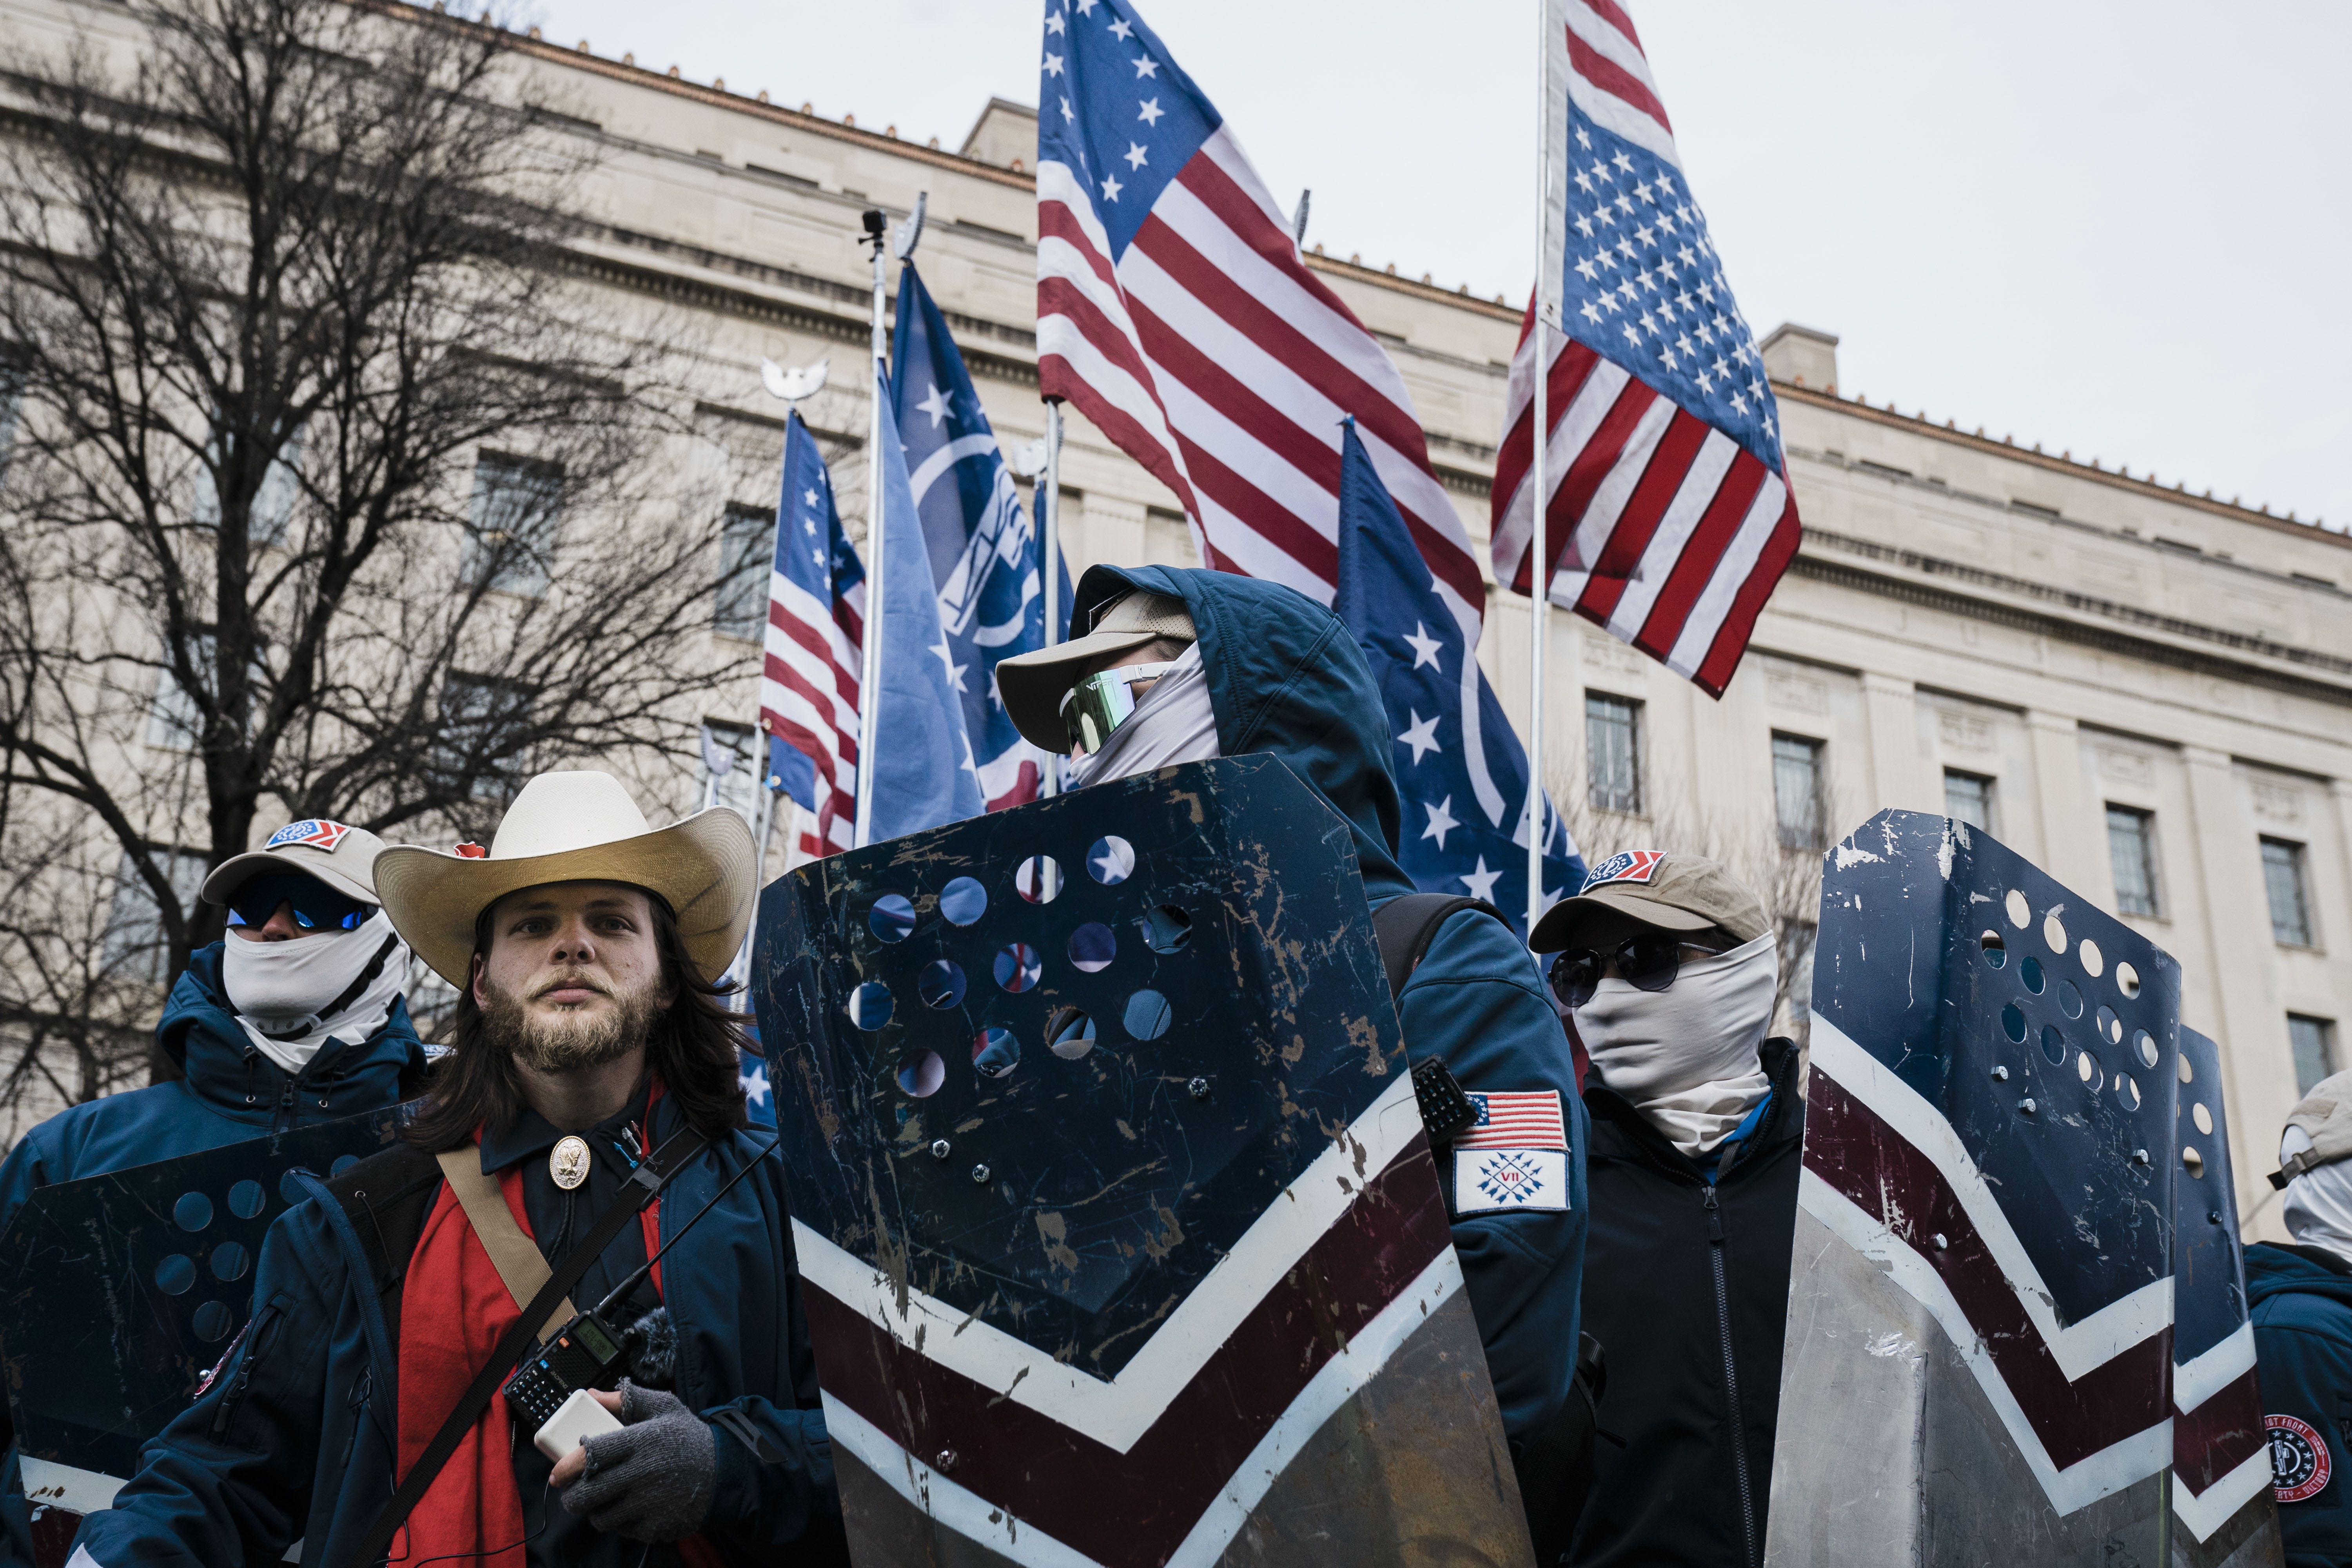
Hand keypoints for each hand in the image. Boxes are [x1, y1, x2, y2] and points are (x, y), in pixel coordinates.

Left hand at [554, 1381, 716, 1542]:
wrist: (725, 1473)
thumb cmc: (688, 1438)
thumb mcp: (663, 1408)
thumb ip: (627, 1400)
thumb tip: (591, 1394)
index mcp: (643, 1440)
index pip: (592, 1454)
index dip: (568, 1465)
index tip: (559, 1472)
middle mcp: (644, 1472)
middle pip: (588, 1493)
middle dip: (572, 1496)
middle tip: (573, 1492)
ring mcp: (651, 1503)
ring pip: (600, 1517)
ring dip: (594, 1511)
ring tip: (601, 1500)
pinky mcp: (657, 1526)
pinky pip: (622, 1529)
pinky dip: (619, 1522)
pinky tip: (629, 1508)